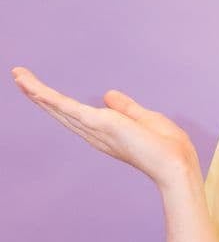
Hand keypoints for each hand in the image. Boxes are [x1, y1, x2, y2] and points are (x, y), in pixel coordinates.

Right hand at [11, 65, 198, 189]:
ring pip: (59, 108)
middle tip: (20, 78)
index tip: (42, 90)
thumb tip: (108, 95)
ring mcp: (95, 130)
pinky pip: (67, 107)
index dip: (59, 103)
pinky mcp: (98, 124)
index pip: (77, 115)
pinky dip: (48, 96)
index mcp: (106, 132)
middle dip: (40, 95)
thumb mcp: (145, 118)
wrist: (175, 165)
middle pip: (61, 112)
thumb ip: (126, 108)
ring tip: (19, 76)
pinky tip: (32, 87)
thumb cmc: (168, 147)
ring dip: (37, 92)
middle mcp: (95, 134)